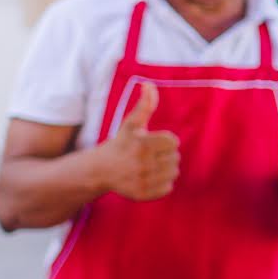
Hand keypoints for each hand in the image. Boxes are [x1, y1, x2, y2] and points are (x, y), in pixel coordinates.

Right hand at [101, 81, 178, 200]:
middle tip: (151, 154)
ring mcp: (141, 180)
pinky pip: (168, 187)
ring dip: (167, 168)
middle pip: (175, 158)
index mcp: (141, 143)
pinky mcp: (142, 194)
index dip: (166, 140)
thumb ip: (144, 104)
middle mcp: (141, 163)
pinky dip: (163, 182)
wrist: (102, 170)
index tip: (153, 141)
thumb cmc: (121, 142)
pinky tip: (150, 177)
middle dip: (166, 154)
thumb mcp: (131, 123)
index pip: (173, 142)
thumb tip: (149, 84)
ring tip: (152, 165)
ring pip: (174, 172)